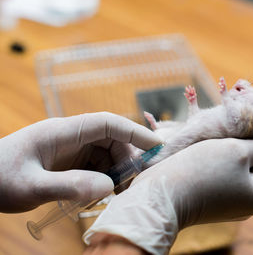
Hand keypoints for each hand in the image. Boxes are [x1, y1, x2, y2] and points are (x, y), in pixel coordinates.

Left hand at [0, 112, 160, 212]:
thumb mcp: (31, 186)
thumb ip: (69, 185)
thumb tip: (108, 186)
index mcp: (63, 132)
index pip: (107, 123)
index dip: (134, 131)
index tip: (156, 146)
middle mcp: (71, 136)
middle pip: (111, 139)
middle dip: (125, 159)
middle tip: (128, 186)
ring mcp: (70, 148)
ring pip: (106, 153)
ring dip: (115, 171)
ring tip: (113, 193)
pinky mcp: (69, 161)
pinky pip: (96, 165)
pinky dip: (104, 177)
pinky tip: (100, 193)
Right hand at [84, 129, 252, 254]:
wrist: (159, 195)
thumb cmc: (199, 171)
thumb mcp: (238, 152)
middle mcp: (249, 199)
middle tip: (246, 118)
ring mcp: (231, 197)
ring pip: (246, 165)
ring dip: (241, 143)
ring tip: (229, 125)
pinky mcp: (214, 192)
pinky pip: (229, 170)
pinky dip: (227, 153)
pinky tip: (216, 139)